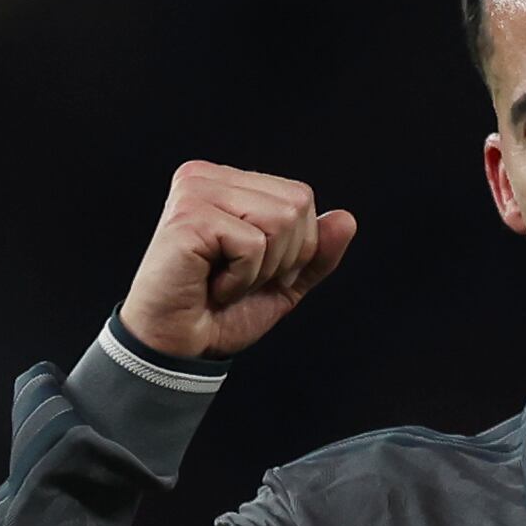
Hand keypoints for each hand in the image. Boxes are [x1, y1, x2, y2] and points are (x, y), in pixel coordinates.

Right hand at [121, 161, 358, 359]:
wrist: (178, 348)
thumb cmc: (219, 313)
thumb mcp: (282, 282)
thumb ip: (316, 252)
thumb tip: (347, 219)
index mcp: (227, 183)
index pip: (300, 197)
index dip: (295, 247)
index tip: (254, 272)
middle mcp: (206, 177)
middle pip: (296, 205)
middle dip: (282, 258)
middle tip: (238, 279)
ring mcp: (194, 192)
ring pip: (280, 221)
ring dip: (261, 269)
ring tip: (224, 281)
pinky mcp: (187, 216)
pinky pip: (252, 244)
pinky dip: (240, 279)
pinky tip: (210, 285)